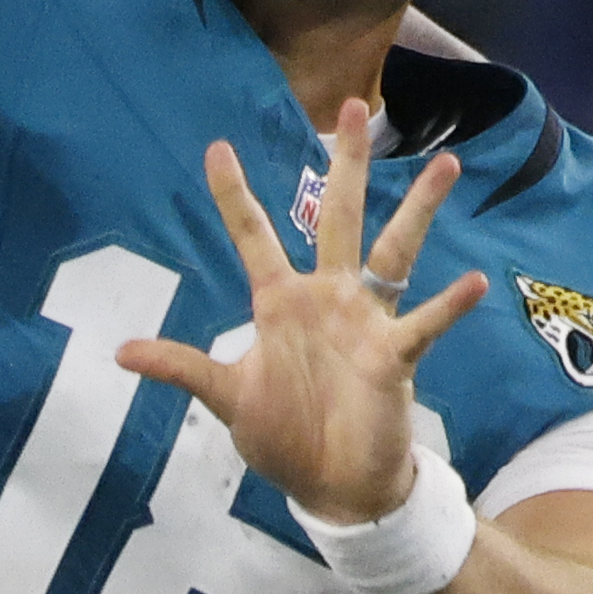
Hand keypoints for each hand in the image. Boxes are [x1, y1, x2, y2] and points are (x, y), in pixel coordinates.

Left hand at [121, 96, 486, 526]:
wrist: (334, 487)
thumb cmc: (285, 437)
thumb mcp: (226, 397)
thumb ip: (182, 367)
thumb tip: (119, 352)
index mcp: (281, 303)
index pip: (254, 236)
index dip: (234, 195)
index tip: (216, 147)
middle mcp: (327, 298)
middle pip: (339, 217)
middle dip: (347, 164)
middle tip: (356, 106)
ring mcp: (365, 322)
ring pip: (394, 251)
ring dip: (419, 209)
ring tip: (446, 164)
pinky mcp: (393, 356)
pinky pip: (422, 324)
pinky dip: (447, 306)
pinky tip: (473, 282)